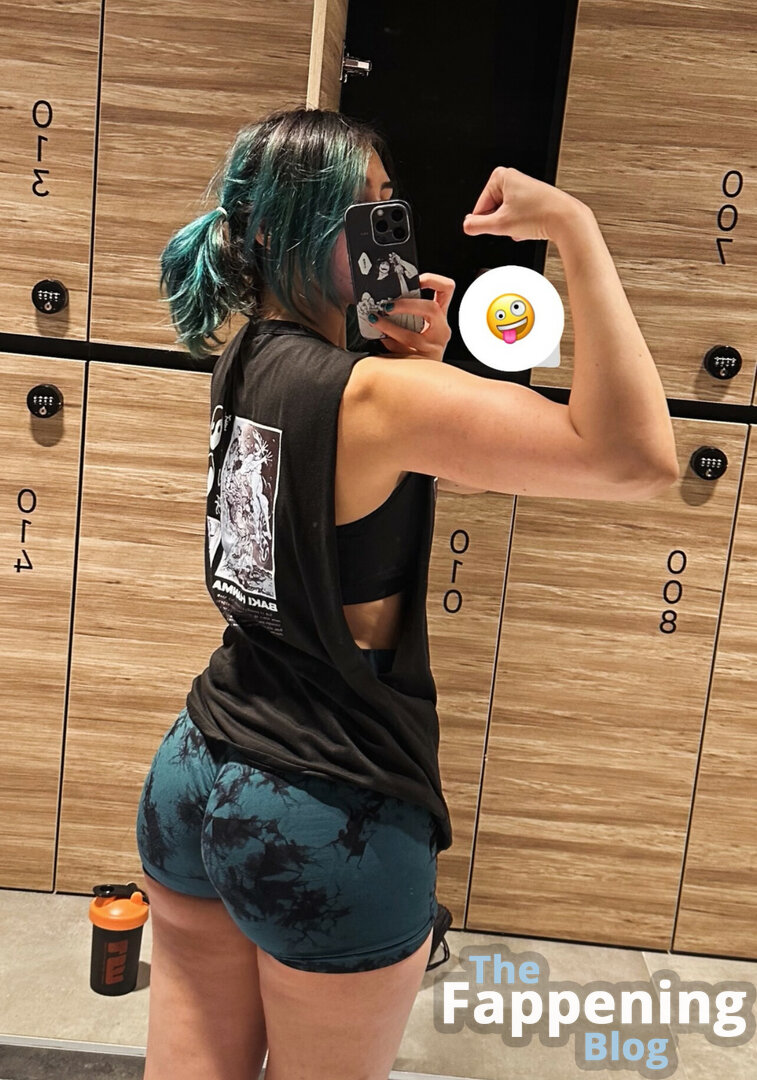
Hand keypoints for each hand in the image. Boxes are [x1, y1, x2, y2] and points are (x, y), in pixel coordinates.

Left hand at [369, 273, 454, 362]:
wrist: (420, 376)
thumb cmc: (415, 346)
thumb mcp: (417, 325)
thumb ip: (408, 311)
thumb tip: (385, 295)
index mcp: (440, 316)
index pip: (447, 289)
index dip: (432, 280)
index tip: (415, 280)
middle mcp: (441, 331)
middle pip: (431, 309)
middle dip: (407, 304)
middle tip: (388, 306)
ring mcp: (433, 348)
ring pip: (411, 335)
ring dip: (388, 326)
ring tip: (375, 320)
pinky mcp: (421, 363)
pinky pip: (401, 351)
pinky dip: (387, 342)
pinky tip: (381, 339)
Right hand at [462, 166, 587, 242]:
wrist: (566, 220)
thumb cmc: (539, 215)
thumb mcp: (501, 224)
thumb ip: (477, 226)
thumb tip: (467, 226)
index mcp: (501, 176)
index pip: (479, 206)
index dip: (486, 222)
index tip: (497, 226)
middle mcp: (513, 178)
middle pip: (493, 209)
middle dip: (500, 222)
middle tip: (512, 226)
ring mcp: (524, 188)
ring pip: (507, 214)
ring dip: (512, 225)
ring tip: (524, 226)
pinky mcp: (534, 199)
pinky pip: (519, 216)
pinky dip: (522, 224)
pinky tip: (530, 227)